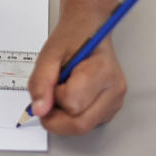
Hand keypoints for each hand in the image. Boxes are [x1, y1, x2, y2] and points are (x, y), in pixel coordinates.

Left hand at [27, 12, 126, 134]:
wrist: (89, 28)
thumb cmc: (72, 37)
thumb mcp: (49, 54)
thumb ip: (41, 82)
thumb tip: (39, 110)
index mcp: (103, 71)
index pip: (72, 103)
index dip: (54, 97)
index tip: (52, 81)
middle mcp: (114, 90)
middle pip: (80, 124)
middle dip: (56, 116)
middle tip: (49, 95)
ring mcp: (115, 102)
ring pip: (83, 127)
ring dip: (64, 116)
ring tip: (63, 91)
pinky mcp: (110, 109)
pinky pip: (86, 124)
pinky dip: (72, 116)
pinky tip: (72, 97)